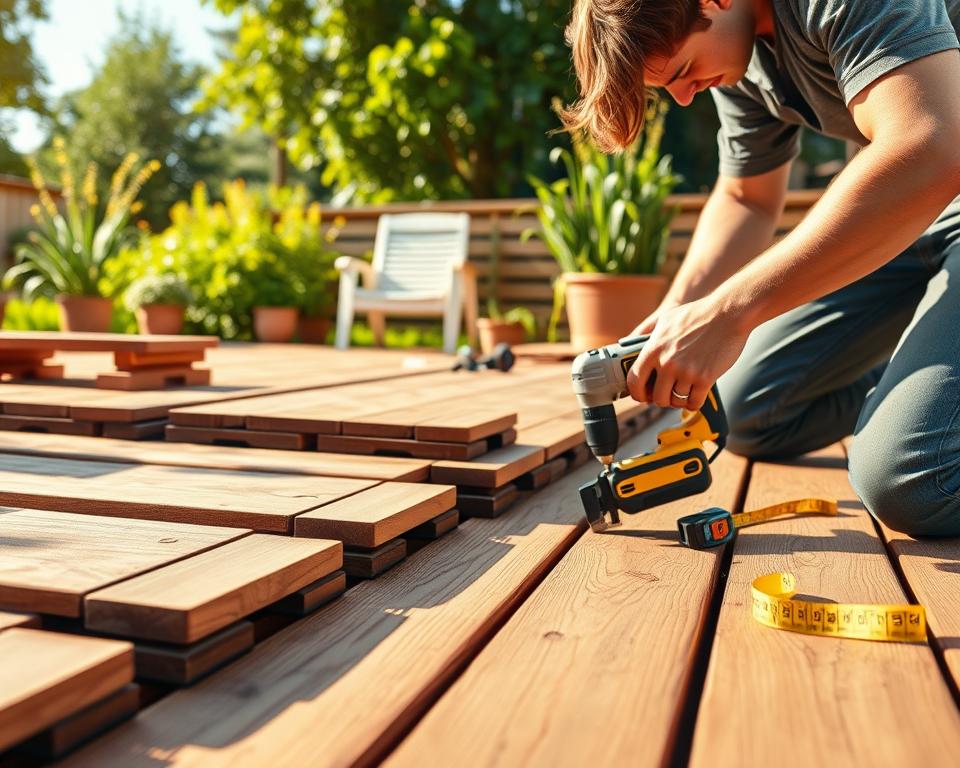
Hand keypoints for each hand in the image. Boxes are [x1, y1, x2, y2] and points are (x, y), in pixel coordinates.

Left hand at [626, 295, 751, 410]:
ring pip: (676, 402)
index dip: (638, 394)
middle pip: (657, 398)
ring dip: (680, 400)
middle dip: (662, 399)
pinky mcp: (705, 378)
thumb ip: (646, 331)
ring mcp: (686, 372)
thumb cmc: (697, 314)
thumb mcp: (665, 318)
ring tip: (684, 391)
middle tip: (668, 394)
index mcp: (653, 350)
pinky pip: (694, 403)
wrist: (728, 313)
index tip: (644, 396)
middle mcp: (667, 363)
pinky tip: (696, 394)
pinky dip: (694, 402)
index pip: (634, 382)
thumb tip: (629, 342)